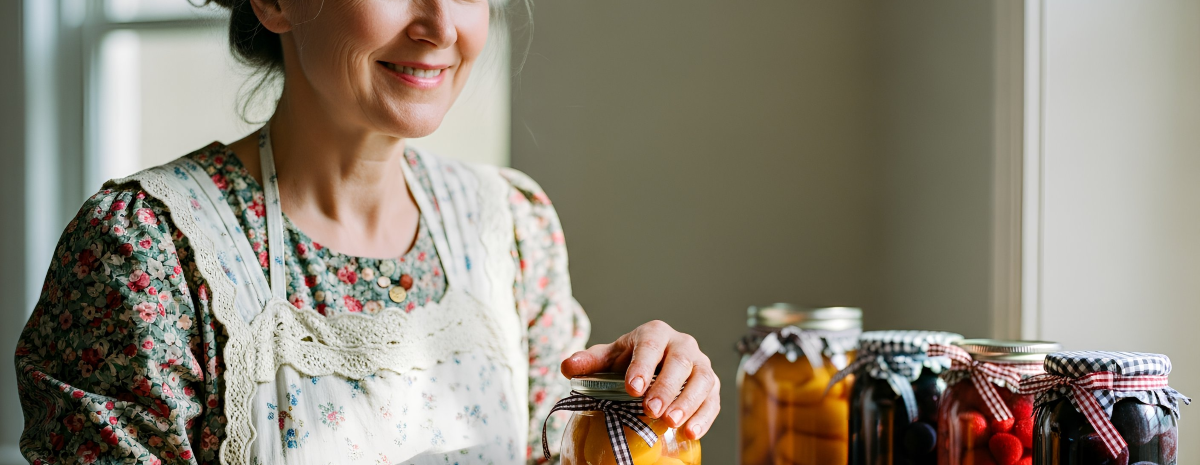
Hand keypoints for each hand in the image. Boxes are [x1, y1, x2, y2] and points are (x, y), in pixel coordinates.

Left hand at [560, 320, 719, 439]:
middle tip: (650, 409)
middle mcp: (682, 344)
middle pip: (680, 362)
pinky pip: (713, 400)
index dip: (642, 365)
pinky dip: (705, 416)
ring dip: (688, 402)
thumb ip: (589, 362)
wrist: (654, 368)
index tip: (632, 387)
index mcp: (655, 333)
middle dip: (666, 387)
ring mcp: (701, 365)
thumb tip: (567, 367)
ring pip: (702, 380)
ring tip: (671, 422)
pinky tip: (690, 432)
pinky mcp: (711, 386)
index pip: (651, 344)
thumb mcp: (608, 358)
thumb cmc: (630, 362)